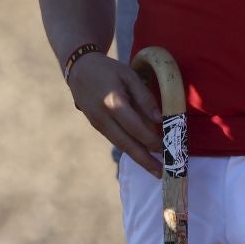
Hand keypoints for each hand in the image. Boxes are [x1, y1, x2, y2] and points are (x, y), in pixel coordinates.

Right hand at [68, 54, 160, 175]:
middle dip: (144, 160)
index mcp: (113, 102)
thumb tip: (159, 120)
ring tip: (154, 169)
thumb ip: (144, 97)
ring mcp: (97, 123)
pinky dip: (129, 148)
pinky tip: (141, 154)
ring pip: (120, 144)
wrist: (79, 69)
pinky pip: (115, 139)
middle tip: (161, 174)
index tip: (165, 148)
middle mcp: (103, 117)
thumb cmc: (108, 70)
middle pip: (126, 143)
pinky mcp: (96, 126)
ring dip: (138, 158)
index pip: (135, 127)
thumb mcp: (129, 75)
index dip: (150, 139)